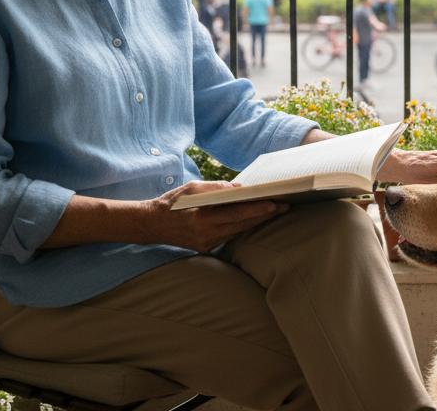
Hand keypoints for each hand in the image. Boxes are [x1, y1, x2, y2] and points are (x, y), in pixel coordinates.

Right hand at [143, 180, 287, 251]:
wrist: (151, 225)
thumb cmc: (172, 202)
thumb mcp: (192, 188)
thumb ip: (215, 188)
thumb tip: (239, 188)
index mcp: (202, 219)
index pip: (237, 214)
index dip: (258, 210)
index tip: (275, 204)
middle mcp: (206, 235)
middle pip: (243, 225)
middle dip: (264, 215)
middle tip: (285, 207)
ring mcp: (207, 244)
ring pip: (239, 231)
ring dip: (257, 222)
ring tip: (275, 211)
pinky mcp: (207, 247)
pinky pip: (230, 236)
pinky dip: (243, 226)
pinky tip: (255, 219)